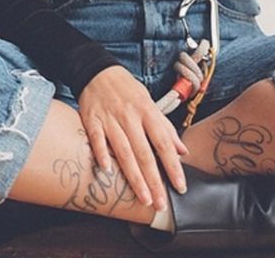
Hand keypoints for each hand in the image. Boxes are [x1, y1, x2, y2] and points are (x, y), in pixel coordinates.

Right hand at [78, 65, 187, 209]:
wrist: (98, 70)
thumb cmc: (127, 90)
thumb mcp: (149, 102)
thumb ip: (165, 127)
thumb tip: (182, 150)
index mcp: (147, 111)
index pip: (163, 142)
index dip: (172, 165)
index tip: (180, 186)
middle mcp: (130, 116)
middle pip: (144, 152)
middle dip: (154, 180)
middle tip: (160, 203)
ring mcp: (110, 118)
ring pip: (124, 150)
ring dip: (133, 177)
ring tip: (143, 198)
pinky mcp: (92, 120)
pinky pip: (97, 139)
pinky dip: (101, 154)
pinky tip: (107, 171)